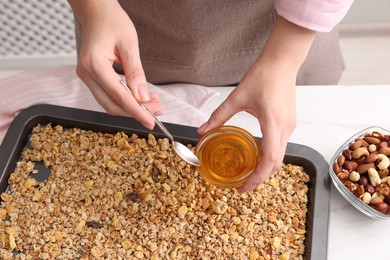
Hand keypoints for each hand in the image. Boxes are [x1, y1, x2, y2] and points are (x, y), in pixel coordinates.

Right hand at [68, 0, 161, 128]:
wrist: (96, 11)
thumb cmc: (112, 21)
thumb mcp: (129, 45)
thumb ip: (136, 73)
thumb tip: (144, 97)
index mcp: (94, 65)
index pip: (118, 96)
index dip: (136, 111)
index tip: (151, 122)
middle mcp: (86, 73)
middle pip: (111, 105)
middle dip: (135, 112)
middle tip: (157, 111)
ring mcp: (86, 76)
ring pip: (109, 103)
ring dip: (130, 107)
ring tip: (152, 103)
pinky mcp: (91, 77)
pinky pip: (107, 95)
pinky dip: (124, 100)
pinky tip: (140, 97)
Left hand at [198, 16, 315, 192]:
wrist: (282, 62)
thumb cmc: (263, 76)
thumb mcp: (237, 97)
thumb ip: (219, 115)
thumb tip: (203, 130)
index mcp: (273, 124)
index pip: (269, 161)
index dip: (257, 179)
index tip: (243, 188)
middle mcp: (285, 129)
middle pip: (276, 164)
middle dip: (260, 178)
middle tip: (242, 186)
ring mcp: (290, 126)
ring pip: (280, 157)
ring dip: (265, 169)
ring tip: (248, 174)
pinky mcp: (289, 123)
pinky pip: (281, 147)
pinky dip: (270, 158)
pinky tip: (257, 157)